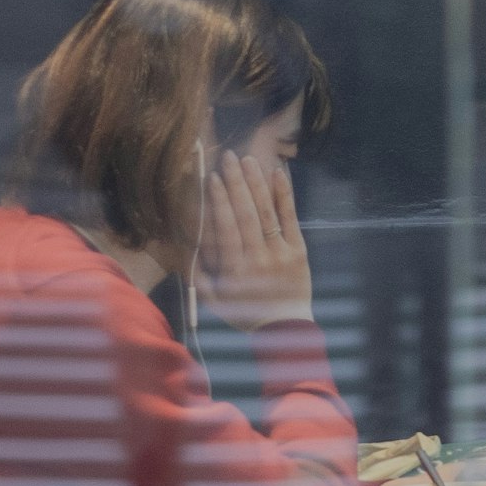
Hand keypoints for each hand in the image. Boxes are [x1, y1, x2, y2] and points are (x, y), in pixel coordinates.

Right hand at [196, 151, 312, 332]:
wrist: (285, 327)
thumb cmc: (244, 312)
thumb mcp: (214, 299)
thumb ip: (199, 272)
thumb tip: (187, 241)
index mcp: (235, 270)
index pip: (226, 228)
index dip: (219, 201)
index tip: (212, 178)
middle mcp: (258, 259)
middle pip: (246, 214)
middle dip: (236, 183)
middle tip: (229, 157)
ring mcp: (281, 253)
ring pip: (266, 213)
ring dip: (256, 183)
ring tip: (248, 159)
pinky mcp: (299, 250)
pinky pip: (290, 218)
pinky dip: (284, 195)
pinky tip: (278, 173)